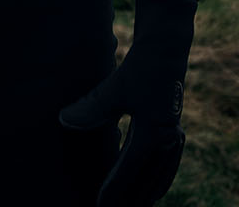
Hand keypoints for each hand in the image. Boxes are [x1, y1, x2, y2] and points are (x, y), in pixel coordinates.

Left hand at [58, 0, 196, 206]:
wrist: (167, 48)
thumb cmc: (140, 66)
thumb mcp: (115, 87)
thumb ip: (91, 107)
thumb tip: (65, 121)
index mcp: (154, 134)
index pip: (129, 172)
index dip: (113, 190)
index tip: (100, 204)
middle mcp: (168, 140)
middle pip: (147, 181)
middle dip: (132, 200)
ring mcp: (173, 137)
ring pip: (159, 176)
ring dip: (145, 193)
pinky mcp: (173, 130)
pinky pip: (165, 165)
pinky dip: (156, 179)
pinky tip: (148, 185)